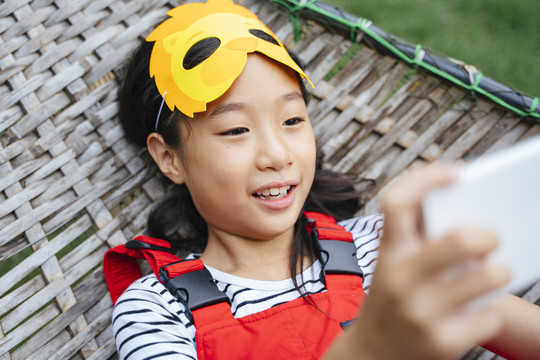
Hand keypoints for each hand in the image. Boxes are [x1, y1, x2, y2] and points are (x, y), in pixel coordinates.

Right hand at [347, 164, 509, 359]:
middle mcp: (400, 279)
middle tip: (492, 238)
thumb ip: (417, 238)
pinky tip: (474, 312)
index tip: (456, 173)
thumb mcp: (391, 265)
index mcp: (387, 253)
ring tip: (490, 275)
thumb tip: (466, 210)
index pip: (397, 202)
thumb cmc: (390, 301)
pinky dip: (489, 312)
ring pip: (489, 275)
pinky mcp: (442, 342)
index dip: (426, 178)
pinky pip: (490, 315)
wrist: (371, 356)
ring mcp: (420, 312)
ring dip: (498, 273)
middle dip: (488, 235)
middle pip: (461, 239)